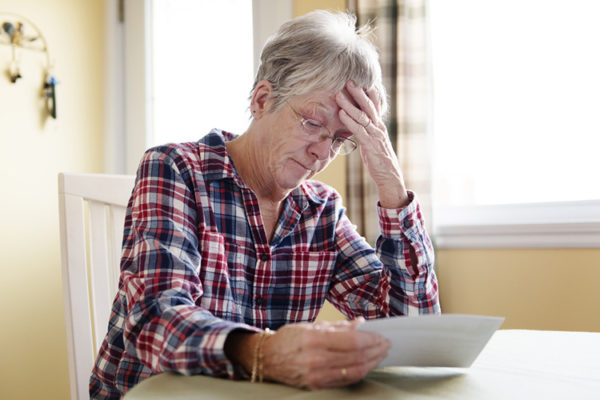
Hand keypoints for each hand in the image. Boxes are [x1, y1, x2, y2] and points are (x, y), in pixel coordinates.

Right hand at [261, 319, 390, 388]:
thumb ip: (337, 327)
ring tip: (380, 355)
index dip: (371, 339)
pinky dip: (359, 373)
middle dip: (375, 351)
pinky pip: (344, 381)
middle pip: (356, 357)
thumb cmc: (288, 339)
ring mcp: (315, 376)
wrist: (266, 359)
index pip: (352, 341)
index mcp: (313, 339)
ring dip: (371, 363)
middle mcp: (315, 359)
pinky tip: (366, 365)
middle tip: (386, 345)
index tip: (382, 336)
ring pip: (353, 372)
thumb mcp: (310, 326)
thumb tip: (360, 324)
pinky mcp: (315, 387)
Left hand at [336, 81, 409, 207]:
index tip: (360, 78)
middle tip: (348, 80)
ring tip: (339, 94)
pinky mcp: (371, 144)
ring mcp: (376, 135)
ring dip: (349, 104)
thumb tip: (355, 121)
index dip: (368, 91)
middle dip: (359, 92)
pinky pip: (359, 130)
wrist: (389, 176)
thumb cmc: (378, 158)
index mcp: (379, 124)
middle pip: (369, 105)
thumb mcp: (372, 140)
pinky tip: (341, 113)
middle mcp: (379, 126)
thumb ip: (366, 129)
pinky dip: (349, 121)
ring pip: (362, 116)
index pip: (375, 104)